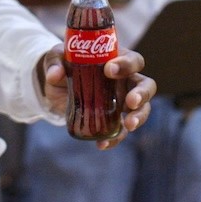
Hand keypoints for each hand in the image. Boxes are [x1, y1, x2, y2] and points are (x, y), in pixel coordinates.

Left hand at [36, 46, 156, 149]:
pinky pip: (120, 131)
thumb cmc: (65, 64)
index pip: (132, 60)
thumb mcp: (57, 58)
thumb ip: (54, 62)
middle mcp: (125, 80)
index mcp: (117, 60)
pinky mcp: (114, 120)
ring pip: (142, 109)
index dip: (125, 64)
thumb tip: (54, 75)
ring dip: (139, 117)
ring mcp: (122, 101)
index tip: (109, 70)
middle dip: (141, 94)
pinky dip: (114, 138)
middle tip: (131, 101)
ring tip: (129, 125)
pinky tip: (102, 143)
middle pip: (146, 85)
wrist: (58, 86)